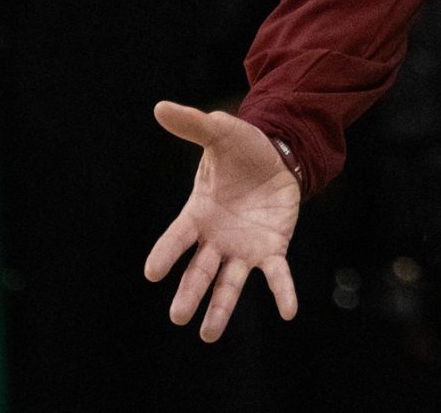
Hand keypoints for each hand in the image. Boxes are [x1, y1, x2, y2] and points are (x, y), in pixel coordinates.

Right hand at [143, 101, 301, 340]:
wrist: (276, 158)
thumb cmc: (241, 150)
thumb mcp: (220, 134)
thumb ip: (193, 125)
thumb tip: (161, 106)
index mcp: (197, 214)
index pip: (176, 238)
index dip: (165, 254)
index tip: (152, 273)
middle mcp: (216, 239)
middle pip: (199, 270)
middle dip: (189, 292)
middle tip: (178, 317)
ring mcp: (242, 248)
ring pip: (229, 283)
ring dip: (221, 308)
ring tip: (208, 335)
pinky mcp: (271, 249)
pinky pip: (277, 275)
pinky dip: (283, 293)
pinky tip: (289, 312)